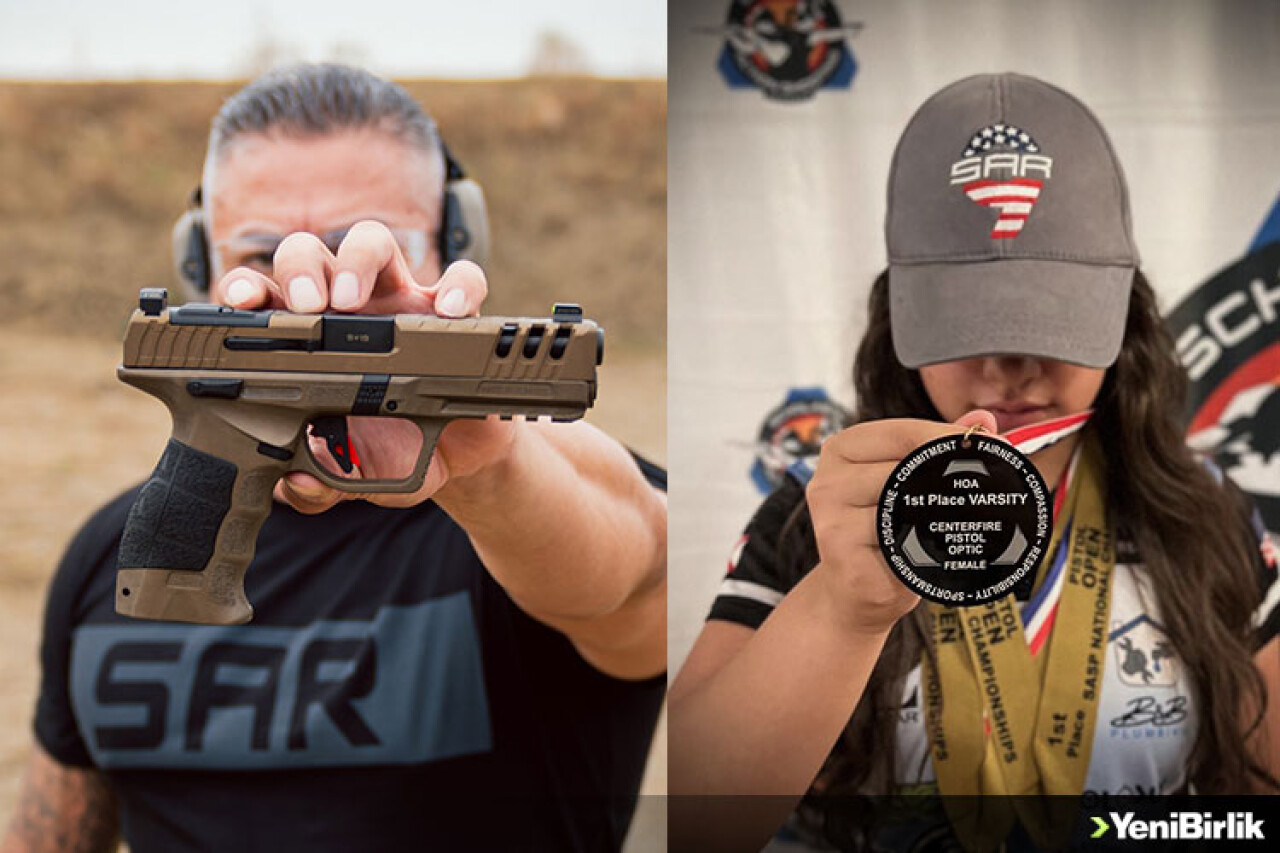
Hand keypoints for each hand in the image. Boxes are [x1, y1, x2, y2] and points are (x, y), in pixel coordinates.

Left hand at [209, 220, 515, 512]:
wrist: (455, 455)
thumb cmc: (392, 453)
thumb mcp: (353, 479)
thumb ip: (319, 488)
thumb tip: (297, 485)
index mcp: (306, 343)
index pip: (266, 301)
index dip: (248, 291)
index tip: (241, 304)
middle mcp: (348, 311)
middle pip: (310, 255)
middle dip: (298, 268)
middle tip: (304, 304)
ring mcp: (401, 302)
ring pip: (373, 243)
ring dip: (356, 260)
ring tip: (351, 299)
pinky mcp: (453, 313)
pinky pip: (462, 281)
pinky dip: (458, 287)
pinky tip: (448, 312)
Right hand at [805, 409, 997, 635]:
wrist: (856, 592)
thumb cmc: (889, 534)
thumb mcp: (913, 484)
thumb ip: (941, 448)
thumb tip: (985, 419)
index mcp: (842, 449)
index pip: (903, 432)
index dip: (949, 438)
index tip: (989, 447)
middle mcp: (827, 478)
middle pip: (904, 466)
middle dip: (952, 474)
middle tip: (995, 482)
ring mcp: (829, 514)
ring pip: (903, 501)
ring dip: (941, 511)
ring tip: (967, 517)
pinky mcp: (839, 549)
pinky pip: (896, 538)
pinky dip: (923, 544)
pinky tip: (934, 549)